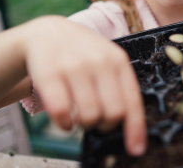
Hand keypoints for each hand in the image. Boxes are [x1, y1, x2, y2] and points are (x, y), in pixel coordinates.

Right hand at [23, 16, 146, 155]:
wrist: (46, 33)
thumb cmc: (82, 54)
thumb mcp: (106, 60)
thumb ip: (118, 87)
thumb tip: (131, 128)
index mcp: (118, 60)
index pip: (132, 101)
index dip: (135, 129)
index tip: (136, 150)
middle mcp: (98, 61)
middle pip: (113, 113)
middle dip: (105, 126)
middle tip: (97, 122)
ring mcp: (74, 67)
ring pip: (88, 116)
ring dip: (84, 125)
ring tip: (80, 118)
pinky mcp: (49, 74)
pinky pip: (62, 113)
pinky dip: (64, 124)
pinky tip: (64, 120)